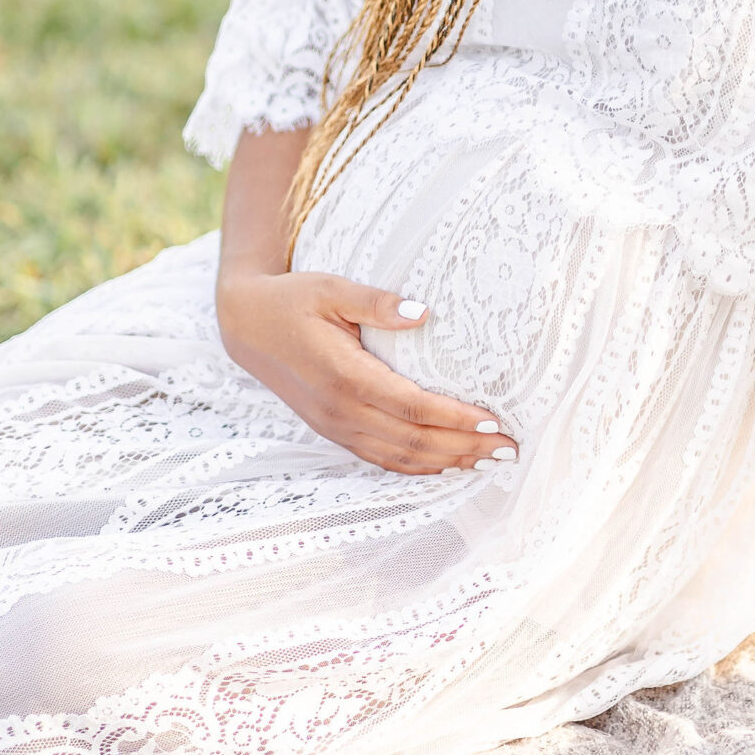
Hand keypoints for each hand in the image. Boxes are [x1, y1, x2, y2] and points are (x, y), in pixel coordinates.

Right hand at [216, 268, 516, 478]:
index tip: (495, 421)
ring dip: (447, 463)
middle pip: (414, 441)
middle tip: (510, 449)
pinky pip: (381, 459)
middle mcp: (341, 411)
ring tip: (490, 462)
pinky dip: (417, 466)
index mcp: (345, 377)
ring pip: (399, 457)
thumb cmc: (292, 299)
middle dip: (465, 449)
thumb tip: (424, 312)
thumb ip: (376, 301)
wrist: (244, 325)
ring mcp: (335, 426)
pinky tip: (446, 465)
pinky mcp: (332, 430)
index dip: (456, 419)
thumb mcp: (331, 288)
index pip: (413, 408)